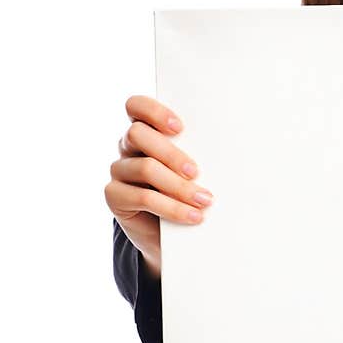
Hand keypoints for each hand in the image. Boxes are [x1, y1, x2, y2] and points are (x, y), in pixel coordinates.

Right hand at [103, 96, 214, 275]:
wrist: (173, 235)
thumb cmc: (189, 193)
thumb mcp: (194, 171)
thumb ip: (197, 155)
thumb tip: (227, 149)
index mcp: (146, 131)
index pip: (136, 106)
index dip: (154, 112)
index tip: (179, 128)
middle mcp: (128, 147)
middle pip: (138, 134)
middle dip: (170, 153)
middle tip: (195, 171)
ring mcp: (119, 171)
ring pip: (144, 167)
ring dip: (178, 186)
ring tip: (204, 200)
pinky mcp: (115, 196)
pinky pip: (142, 198)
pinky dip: (172, 208)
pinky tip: (193, 216)